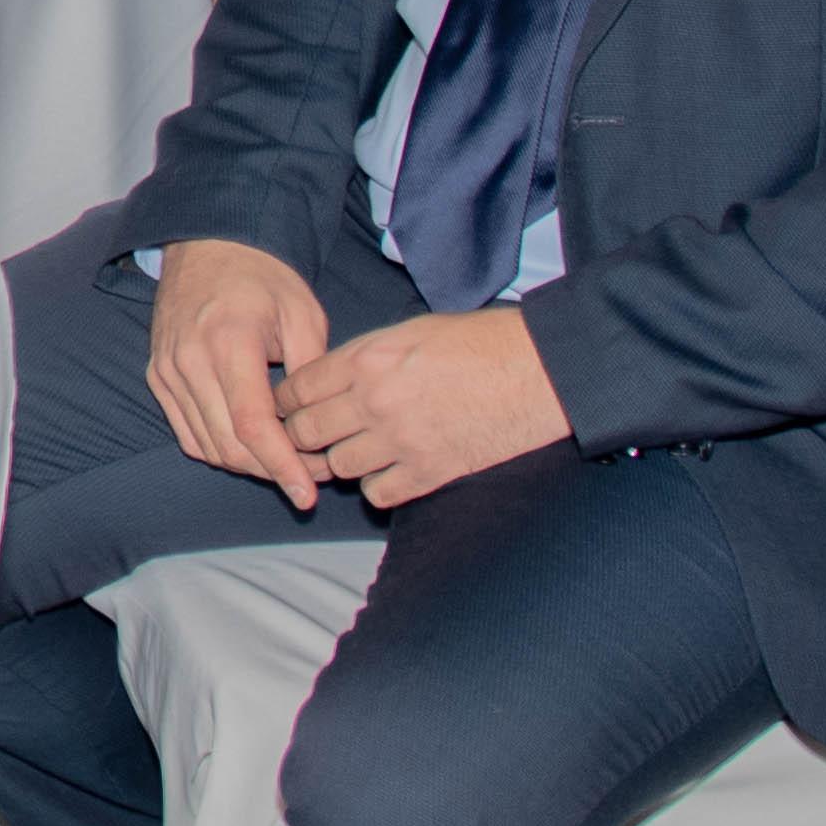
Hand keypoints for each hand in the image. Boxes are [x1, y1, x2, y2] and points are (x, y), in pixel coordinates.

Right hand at [142, 236, 336, 508]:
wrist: (209, 244)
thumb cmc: (262, 276)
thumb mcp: (303, 314)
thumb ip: (311, 373)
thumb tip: (320, 429)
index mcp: (227, 342)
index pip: (252, 426)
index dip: (282, 467)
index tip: (308, 494)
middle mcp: (188, 361)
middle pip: (228, 445)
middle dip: (272, 471)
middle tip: (312, 475)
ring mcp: (167, 370)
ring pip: (207, 447)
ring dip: (248, 465)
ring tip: (287, 461)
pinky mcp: (158, 377)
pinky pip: (188, 434)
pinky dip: (220, 450)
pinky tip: (250, 445)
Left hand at [269, 308, 568, 509]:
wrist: (539, 371)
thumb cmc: (480, 342)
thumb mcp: (411, 331)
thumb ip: (364, 356)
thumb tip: (330, 378)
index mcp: (367, 359)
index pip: (297, 389)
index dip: (286, 401)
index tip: (286, 408)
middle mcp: (375, 401)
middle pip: (306, 432)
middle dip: (301, 435)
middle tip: (309, 436)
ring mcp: (401, 441)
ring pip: (338, 466)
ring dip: (341, 460)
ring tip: (355, 450)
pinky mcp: (430, 472)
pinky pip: (377, 494)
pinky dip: (376, 486)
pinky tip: (389, 471)